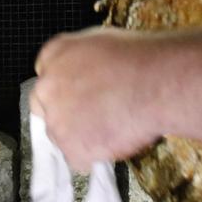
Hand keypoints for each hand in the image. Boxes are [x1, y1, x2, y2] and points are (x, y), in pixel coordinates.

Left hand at [31, 25, 173, 171]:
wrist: (156, 84)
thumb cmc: (141, 59)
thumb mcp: (101, 43)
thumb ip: (81, 62)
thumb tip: (85, 76)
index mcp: (54, 55)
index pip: (47, 78)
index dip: (66, 91)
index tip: (81, 97)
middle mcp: (47, 87)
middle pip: (46, 109)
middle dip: (66, 115)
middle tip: (94, 117)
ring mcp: (56, 120)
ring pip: (61, 136)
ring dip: (82, 136)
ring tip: (114, 125)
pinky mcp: (71, 148)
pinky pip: (79, 159)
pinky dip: (96, 154)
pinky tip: (116, 137)